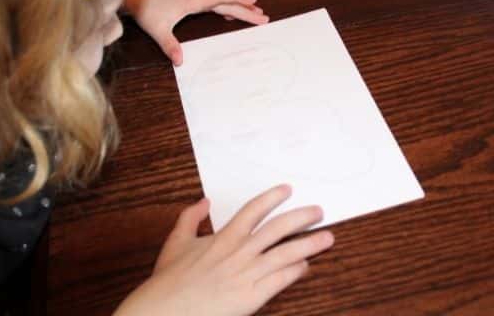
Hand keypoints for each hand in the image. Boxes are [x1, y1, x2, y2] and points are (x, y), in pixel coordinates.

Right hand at [114, 185, 333, 315]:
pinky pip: (280, 280)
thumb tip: (203, 201)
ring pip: (286, 254)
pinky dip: (295, 271)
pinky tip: (306, 266)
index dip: (273, 197)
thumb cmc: (169, 279)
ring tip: (328, 237)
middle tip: (319, 211)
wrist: (165, 311)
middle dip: (302, 217)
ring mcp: (248, 274)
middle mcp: (240, 251)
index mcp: (224, 237)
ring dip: (310, 244)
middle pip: (279, 229)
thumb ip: (190, 218)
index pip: (254, 209)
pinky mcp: (252, 296)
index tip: (288, 189)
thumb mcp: (176, 241)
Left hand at [124, 0, 269, 65]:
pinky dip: (226, 7)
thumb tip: (180, 61)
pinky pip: (213, 1)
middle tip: (263, 16)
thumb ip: (169, 45)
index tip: (254, 3)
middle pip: (226, 0)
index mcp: (192, 1)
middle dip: (246, 8)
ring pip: (221, 0)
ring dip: (238, 6)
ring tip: (254, 13)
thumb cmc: (146, 10)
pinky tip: (230, 15)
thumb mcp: (157, 30)